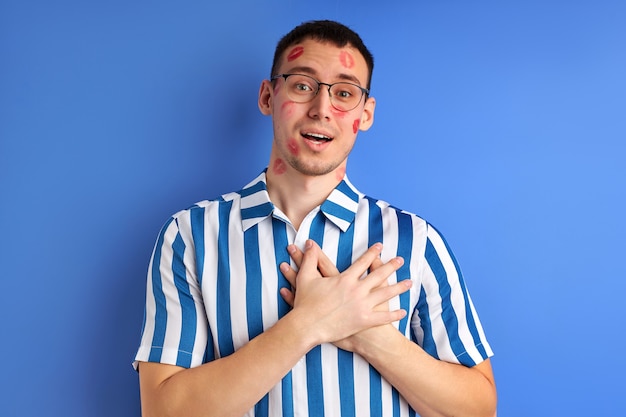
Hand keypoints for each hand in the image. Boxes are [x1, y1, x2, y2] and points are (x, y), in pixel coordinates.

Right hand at [279, 240, 410, 347]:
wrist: (307, 326)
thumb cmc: (305, 303)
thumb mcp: (306, 277)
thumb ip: (310, 259)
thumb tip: (310, 244)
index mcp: (345, 279)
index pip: (363, 262)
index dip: (372, 253)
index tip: (380, 247)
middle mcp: (356, 290)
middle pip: (378, 275)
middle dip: (391, 266)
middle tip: (400, 260)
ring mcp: (362, 306)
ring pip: (385, 294)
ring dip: (399, 287)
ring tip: (409, 282)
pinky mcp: (363, 321)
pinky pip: (382, 317)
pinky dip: (393, 314)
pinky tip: (402, 311)